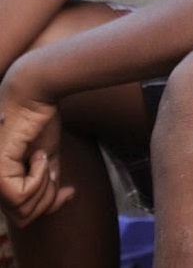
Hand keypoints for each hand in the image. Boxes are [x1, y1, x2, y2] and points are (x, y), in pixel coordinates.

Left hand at [0, 82, 71, 226]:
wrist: (34, 93)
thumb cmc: (38, 118)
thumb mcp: (46, 156)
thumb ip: (46, 179)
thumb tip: (61, 197)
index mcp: (0, 179)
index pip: (20, 212)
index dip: (48, 206)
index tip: (68, 191)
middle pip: (23, 216)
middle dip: (48, 200)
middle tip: (58, 177)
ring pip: (22, 209)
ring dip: (44, 187)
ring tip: (44, 159)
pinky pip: (21, 194)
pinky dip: (39, 178)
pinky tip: (39, 155)